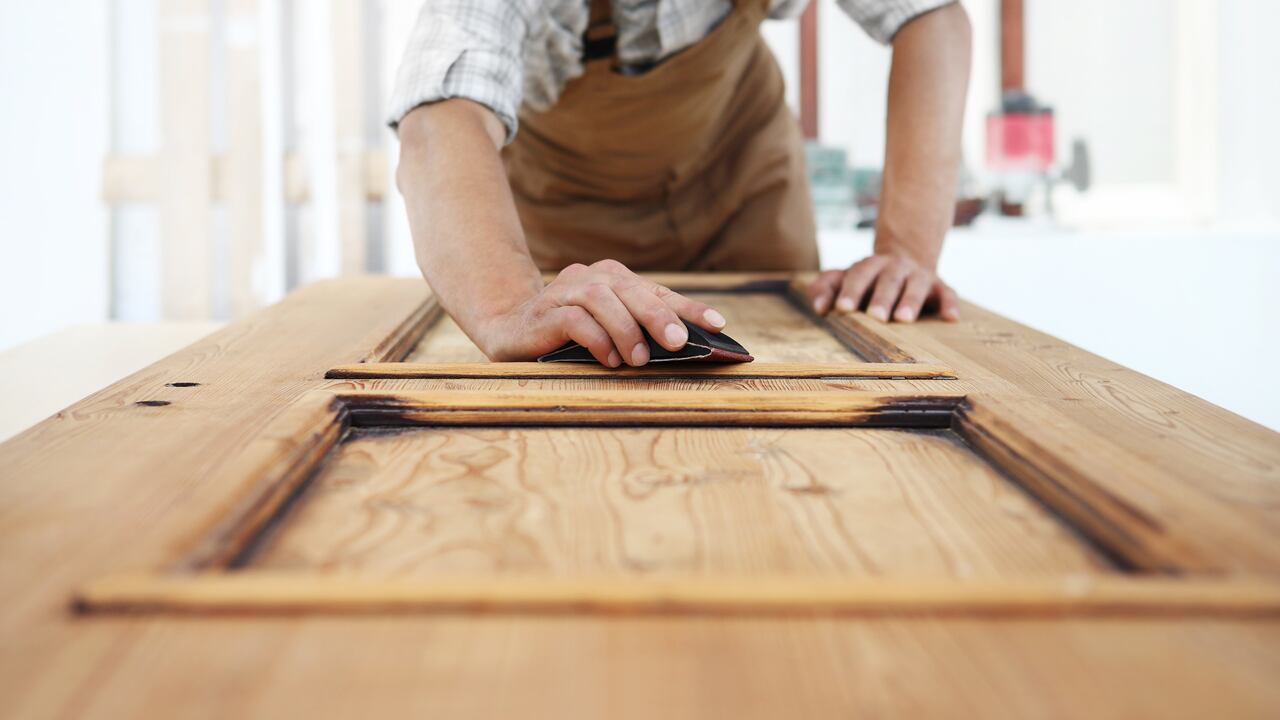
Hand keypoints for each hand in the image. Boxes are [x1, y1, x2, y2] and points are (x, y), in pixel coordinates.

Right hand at [475, 259, 727, 364]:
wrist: (508, 331)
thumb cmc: (569, 336)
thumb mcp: (609, 331)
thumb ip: (639, 332)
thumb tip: (685, 349)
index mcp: (613, 279)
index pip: (657, 290)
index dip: (689, 306)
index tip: (719, 325)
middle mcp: (591, 277)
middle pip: (631, 289)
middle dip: (658, 315)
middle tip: (678, 342)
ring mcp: (564, 292)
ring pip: (602, 299)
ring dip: (625, 329)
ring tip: (639, 360)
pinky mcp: (544, 312)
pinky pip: (573, 319)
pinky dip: (595, 339)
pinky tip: (608, 360)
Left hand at [807, 253, 958, 322]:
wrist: (905, 258)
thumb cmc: (868, 278)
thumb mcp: (845, 279)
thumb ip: (826, 288)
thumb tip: (819, 307)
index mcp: (870, 265)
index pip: (859, 275)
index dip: (851, 291)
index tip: (842, 308)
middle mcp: (895, 267)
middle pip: (888, 280)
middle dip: (882, 298)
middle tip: (875, 317)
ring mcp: (918, 276)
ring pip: (916, 286)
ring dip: (911, 301)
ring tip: (904, 319)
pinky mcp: (939, 286)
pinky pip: (947, 293)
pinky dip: (949, 304)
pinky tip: (950, 318)